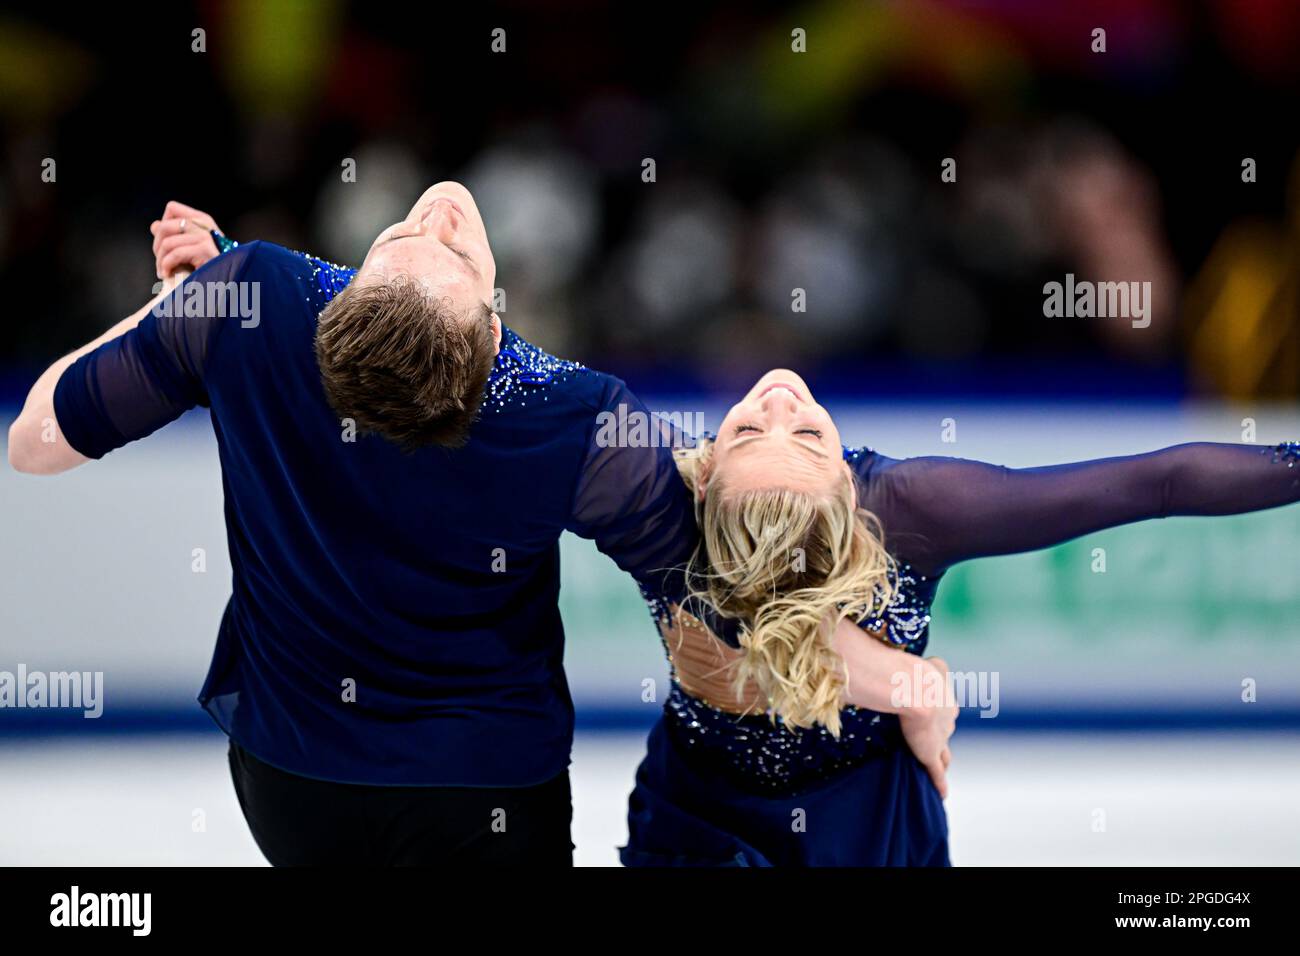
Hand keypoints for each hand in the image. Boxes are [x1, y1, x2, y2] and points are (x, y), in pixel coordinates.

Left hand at [149, 201, 221, 279]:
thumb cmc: (207, 268)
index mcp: (202, 220)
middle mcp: (205, 224)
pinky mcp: (206, 250)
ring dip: (161, 260)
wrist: (225, 285)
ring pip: (168, 242)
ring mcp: (206, 236)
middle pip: (165, 226)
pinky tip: (168, 273)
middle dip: (158, 246)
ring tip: (164, 272)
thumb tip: (155, 225)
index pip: (172, 208)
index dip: (163, 225)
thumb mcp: (187, 248)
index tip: (166, 245)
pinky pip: (175, 253)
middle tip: (161, 263)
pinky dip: (166, 265)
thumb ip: (172, 235)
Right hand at [897, 656, 957, 798]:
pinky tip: (942, 794)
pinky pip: (937, 773)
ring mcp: (941, 737)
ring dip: (941, 759)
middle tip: (929, 741)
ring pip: (944, 753)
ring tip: (938, 766)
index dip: (938, 712)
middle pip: (946, 729)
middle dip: (940, 734)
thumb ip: (927, 663)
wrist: (916, 689)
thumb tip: (924, 661)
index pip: (945, 707)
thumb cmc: (915, 672)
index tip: (931, 715)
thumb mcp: (927, 662)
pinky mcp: (931, 754)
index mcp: (946, 697)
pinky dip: (940, 784)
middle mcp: (948, 717)